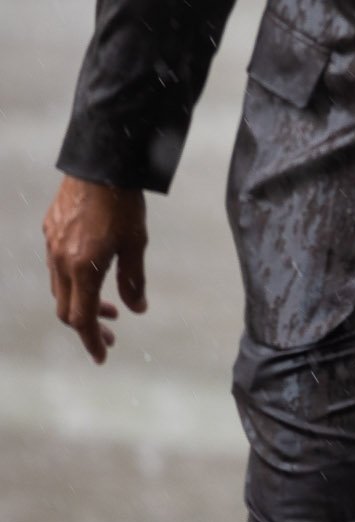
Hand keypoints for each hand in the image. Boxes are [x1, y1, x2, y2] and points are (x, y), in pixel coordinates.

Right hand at [43, 176, 147, 364]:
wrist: (100, 165)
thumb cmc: (124, 205)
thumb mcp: (136, 245)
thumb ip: (134, 280)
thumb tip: (136, 310)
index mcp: (82, 269)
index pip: (82, 319)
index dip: (92, 341)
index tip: (103, 356)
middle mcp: (60, 261)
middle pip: (66, 309)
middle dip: (88, 327)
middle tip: (112, 333)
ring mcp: (51, 246)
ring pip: (60, 289)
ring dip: (81, 303)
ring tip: (109, 305)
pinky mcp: (49, 231)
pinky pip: (57, 266)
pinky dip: (73, 281)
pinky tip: (93, 274)